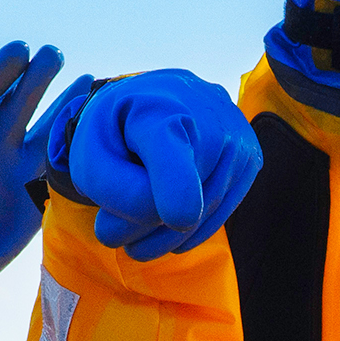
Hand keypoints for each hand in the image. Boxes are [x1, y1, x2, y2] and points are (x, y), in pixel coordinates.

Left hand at [0, 42, 68, 287]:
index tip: (20, 49)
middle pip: (18, 102)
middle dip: (37, 76)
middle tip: (55, 52)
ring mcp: (13, 172)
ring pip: (46, 132)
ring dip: (66, 109)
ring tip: (91, 82)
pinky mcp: (31, 202)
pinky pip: (59, 174)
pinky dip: (78, 159)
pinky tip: (102, 142)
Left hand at [39, 71, 260, 261]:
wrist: (152, 100)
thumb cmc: (114, 130)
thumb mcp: (88, 155)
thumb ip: (113, 190)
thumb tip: (160, 225)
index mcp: (160, 106)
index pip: (172, 151)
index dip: (177, 185)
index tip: (179, 219)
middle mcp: (211, 115)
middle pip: (184, 198)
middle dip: (143, 227)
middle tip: (110, 233)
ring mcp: (237, 138)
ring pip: (206, 211)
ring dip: (166, 238)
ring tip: (134, 240)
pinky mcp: (251, 159)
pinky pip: (222, 211)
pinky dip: (191, 230)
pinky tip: (166, 228)